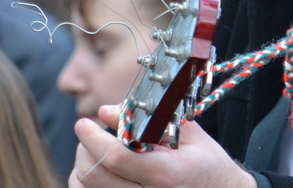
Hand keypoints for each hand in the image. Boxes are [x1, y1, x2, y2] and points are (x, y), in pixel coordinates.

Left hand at [69, 104, 255, 187]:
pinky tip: (104, 171)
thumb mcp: (189, 134)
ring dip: (84, 168)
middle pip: (93, 177)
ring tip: (97, 153)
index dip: (93, 138)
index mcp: (166, 174)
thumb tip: (106, 112)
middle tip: (91, 134)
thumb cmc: (208, 164)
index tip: (84, 122)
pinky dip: (91, 184)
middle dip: (85, 150)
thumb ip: (148, 120)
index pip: (116, 158)